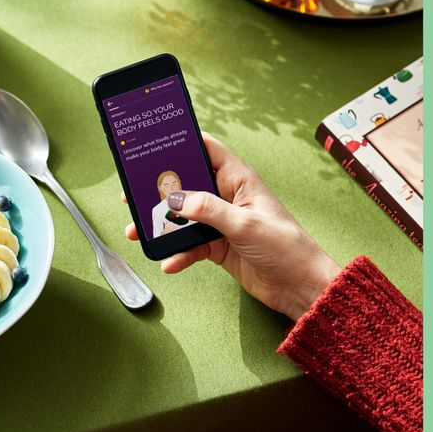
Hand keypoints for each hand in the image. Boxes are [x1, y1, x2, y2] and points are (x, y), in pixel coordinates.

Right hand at [124, 133, 339, 320]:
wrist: (300, 287)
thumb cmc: (285, 247)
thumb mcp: (244, 224)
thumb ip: (209, 209)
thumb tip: (176, 200)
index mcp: (238, 179)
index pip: (207, 150)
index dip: (182, 144)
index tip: (153, 145)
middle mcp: (227, 196)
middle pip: (186, 185)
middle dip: (158, 191)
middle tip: (131, 195)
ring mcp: (220, 222)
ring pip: (182, 217)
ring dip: (160, 226)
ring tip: (137, 232)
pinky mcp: (217, 245)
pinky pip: (189, 245)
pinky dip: (177, 253)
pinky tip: (169, 262)